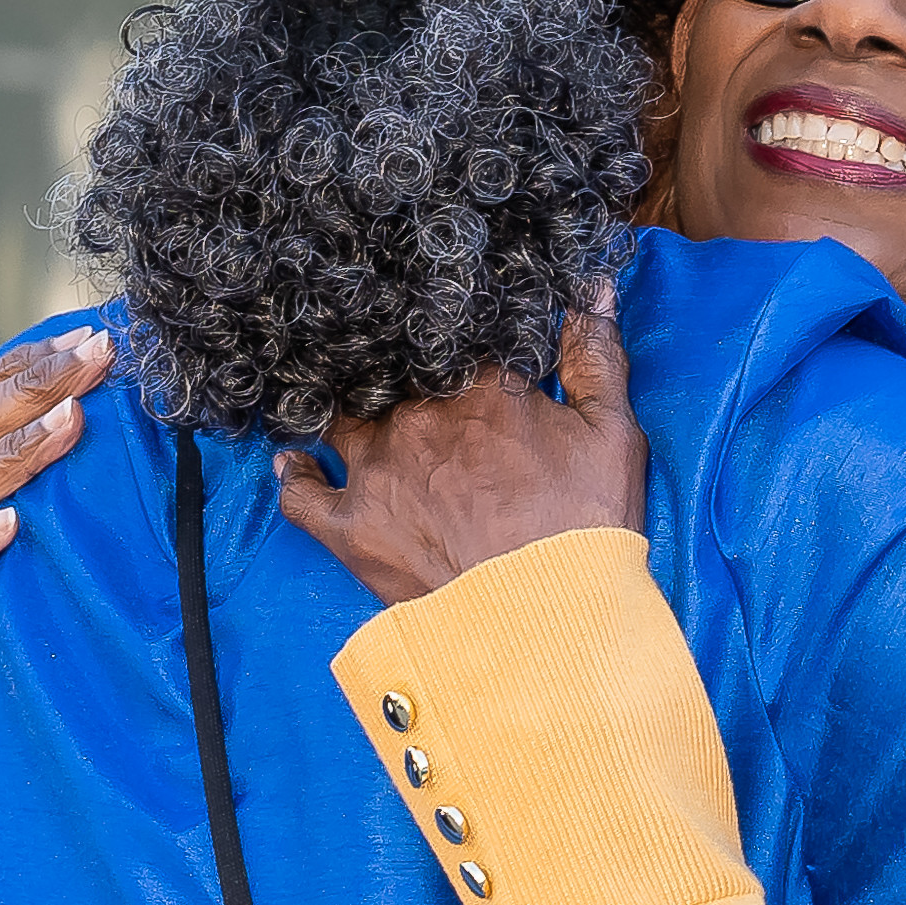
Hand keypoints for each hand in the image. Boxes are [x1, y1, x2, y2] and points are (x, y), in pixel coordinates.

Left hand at [275, 300, 643, 610]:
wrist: (546, 618)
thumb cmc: (584, 526)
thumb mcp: (611, 432)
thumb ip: (596, 354)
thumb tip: (593, 287)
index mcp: (478, 385)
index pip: (449, 341)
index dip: (449, 346)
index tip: (451, 353)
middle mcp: (416, 417)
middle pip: (388, 377)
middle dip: (392, 376)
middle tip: (399, 382)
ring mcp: (376, 471)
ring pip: (340, 420)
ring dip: (342, 414)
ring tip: (344, 411)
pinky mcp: (351, 526)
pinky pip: (301, 494)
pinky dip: (296, 476)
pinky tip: (295, 464)